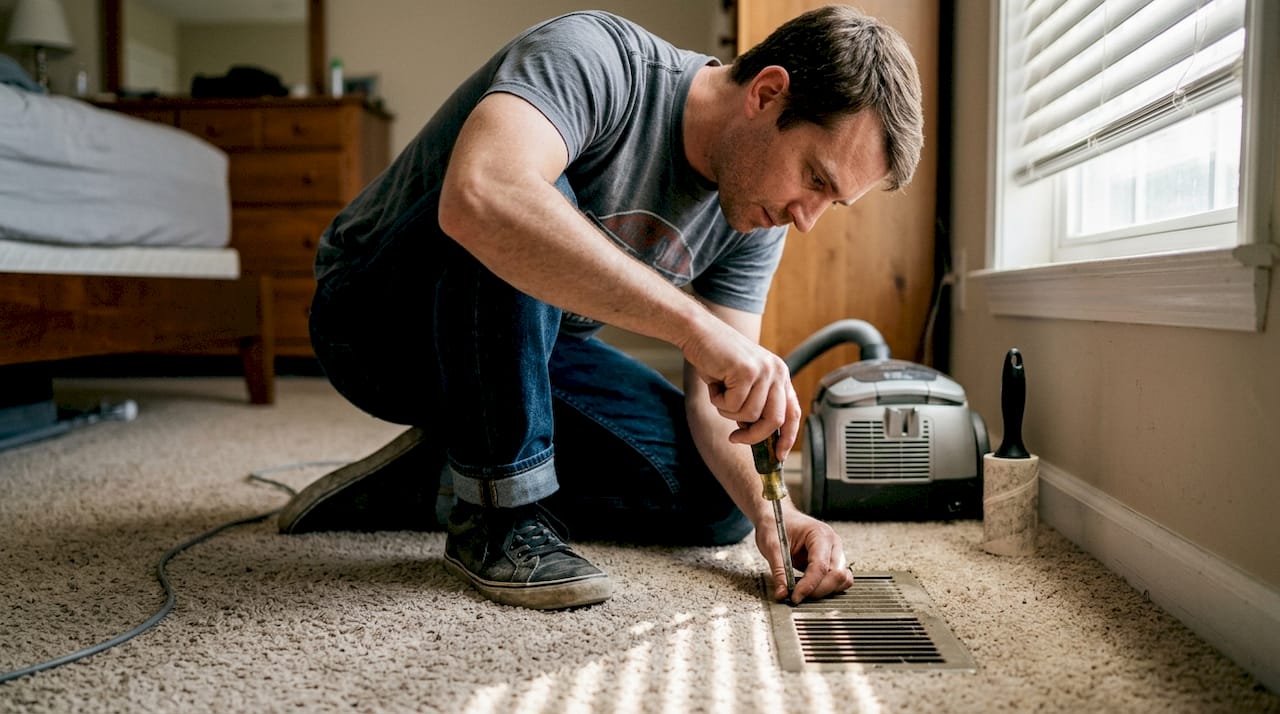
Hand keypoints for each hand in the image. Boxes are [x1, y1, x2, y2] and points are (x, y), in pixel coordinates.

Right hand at [682, 320, 800, 454]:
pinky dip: (718, 400)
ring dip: (728, 411)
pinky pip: (733, 405)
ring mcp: (763, 371)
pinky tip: (715, 383)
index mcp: (779, 375)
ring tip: (720, 391)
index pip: (793, 412)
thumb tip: (756, 435)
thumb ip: (754, 404)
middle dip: (754, 435)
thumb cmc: (716, 359)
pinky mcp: (747, 371)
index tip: (778, 455)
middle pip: (774, 420)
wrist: (699, 332)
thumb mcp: (742, 383)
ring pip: (750, 415)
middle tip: (736, 438)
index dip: (787, 437)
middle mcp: (777, 372)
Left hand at [755, 507, 851, 603]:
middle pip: (837, 574)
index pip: (821, 566)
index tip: (795, 596)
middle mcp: (832, 543)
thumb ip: (778, 570)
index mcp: (820, 534)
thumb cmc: (777, 523)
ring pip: (842, 579)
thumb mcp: (772, 545)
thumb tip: (782, 593)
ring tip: (804, 592)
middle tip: (798, 596)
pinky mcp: (832, 561)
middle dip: (819, 590)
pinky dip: (828, 588)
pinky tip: (811, 588)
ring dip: (825, 590)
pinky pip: (838, 579)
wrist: (778, 516)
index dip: (809, 585)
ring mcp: (834, 552)